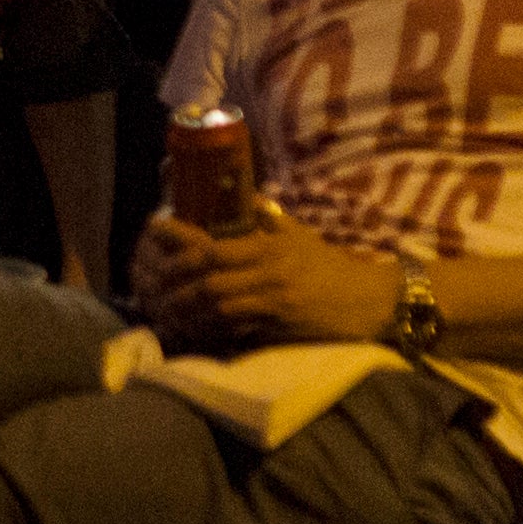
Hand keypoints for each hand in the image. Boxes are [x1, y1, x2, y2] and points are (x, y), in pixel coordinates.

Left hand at [136, 205, 401, 349]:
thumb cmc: (330, 265)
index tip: (155, 232)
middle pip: (210, 278)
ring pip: (219, 306)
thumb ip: (266, 215)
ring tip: (165, 310)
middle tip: (152, 284)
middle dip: (176, 283)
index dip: (181, 241)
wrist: (370, 301)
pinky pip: (238, 330)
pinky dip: (212, 330)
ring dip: (189, 310)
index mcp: (269, 246)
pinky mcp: (281, 327)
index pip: (215, 245)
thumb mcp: (298, 233)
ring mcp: (275, 302)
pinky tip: (194, 330)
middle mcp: (269, 272)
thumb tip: (239, 192)